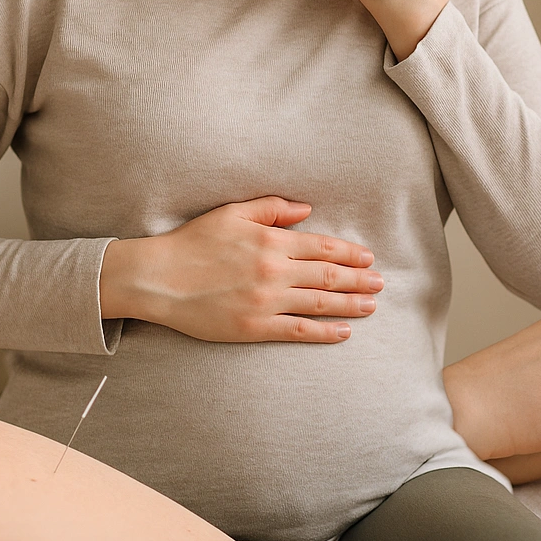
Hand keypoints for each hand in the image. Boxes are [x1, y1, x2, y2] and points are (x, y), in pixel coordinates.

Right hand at [100, 196, 382, 341]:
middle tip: (381, 284)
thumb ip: (272, 208)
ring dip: (350, 304)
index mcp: (271, 240)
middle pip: (328, 276)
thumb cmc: (193, 242)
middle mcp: (274, 270)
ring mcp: (266, 301)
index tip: (368, 258)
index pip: (322, 247)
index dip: (349, 254)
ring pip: (320, 304)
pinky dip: (325, 332)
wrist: (159, 278)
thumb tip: (306, 209)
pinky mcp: (254, 327)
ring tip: (371, 305)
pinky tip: (343, 332)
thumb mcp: (232, 212)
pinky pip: (298, 331)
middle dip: (358, 280)